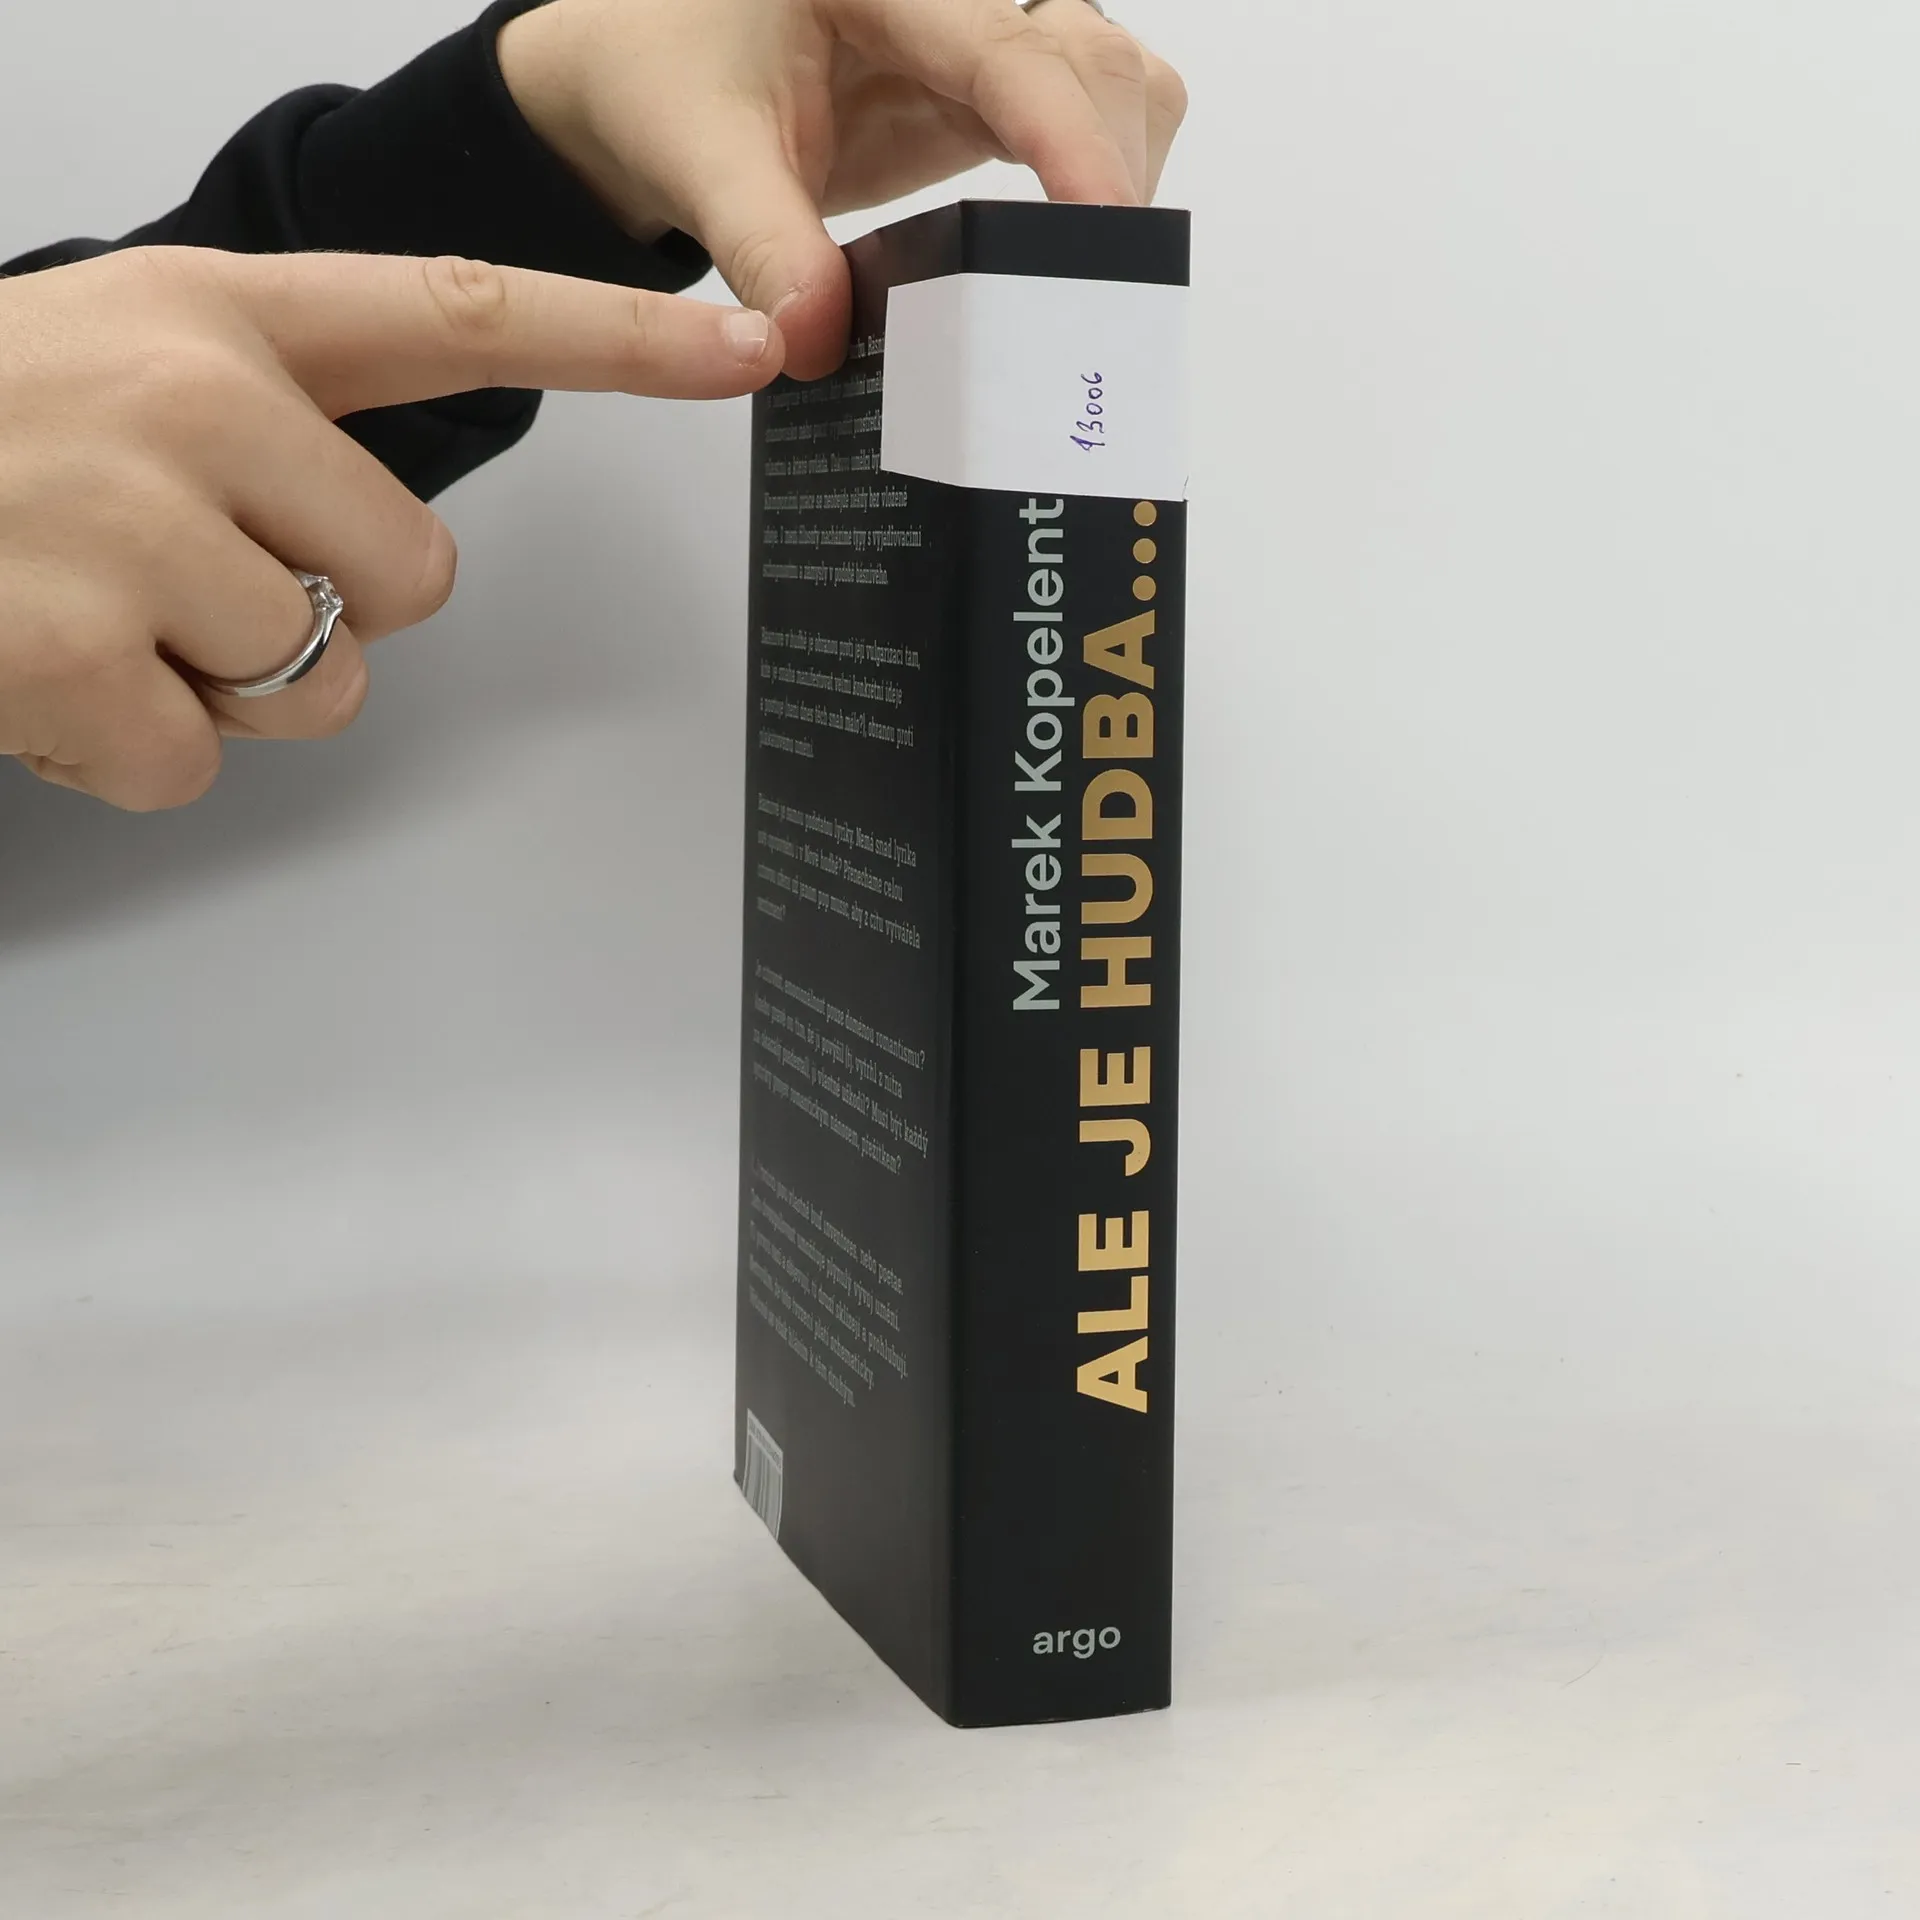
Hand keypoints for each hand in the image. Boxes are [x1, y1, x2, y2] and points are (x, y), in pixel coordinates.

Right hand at [0, 246, 782, 809]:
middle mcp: (190, 397)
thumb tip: (379, 567)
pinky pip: (197, 762)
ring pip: (312, 683)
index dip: (624, 337)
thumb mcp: (116, 361)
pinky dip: (127, 752)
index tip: (756, 341)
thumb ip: (269, 423)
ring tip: (90, 611)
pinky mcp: (64, 652)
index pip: (465, 312)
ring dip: (217, 685)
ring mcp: (126, 523)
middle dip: (320, 610)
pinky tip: (39, 673)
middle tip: (177, 575)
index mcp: (218, 313)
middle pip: (411, 577)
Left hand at [499, 0, 1189, 377]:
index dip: (1069, 135)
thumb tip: (819, 342)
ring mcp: (967, 43)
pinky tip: (1074, 240)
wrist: (640, 86)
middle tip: (1104, 276)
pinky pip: (1076, 112)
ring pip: (1102, 73)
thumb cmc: (663, 90)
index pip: (1005, 51)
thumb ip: (765, 248)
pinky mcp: (976, 95)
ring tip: (1093, 265)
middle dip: (1108, 154)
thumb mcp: (702, 164)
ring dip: (1117, 161)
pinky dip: (1095, 173)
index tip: (1106, 221)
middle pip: (1084, 52)